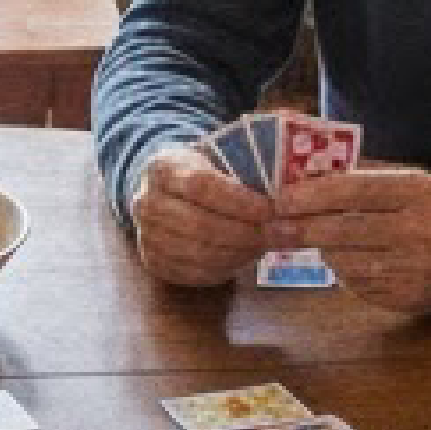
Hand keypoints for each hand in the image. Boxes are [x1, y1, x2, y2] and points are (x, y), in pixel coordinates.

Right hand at [128, 146, 271, 286]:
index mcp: (162, 168)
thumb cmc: (201, 171)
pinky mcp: (152, 261)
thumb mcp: (216, 156)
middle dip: (246, 234)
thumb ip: (242, 169)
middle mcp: (145, 203)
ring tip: (267, 245)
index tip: (270, 209)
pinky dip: (226, 269)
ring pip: (198, 253)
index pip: (201, 186)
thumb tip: (285, 188)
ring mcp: (145, 235)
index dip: (238, 201)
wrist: (164, 191)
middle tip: (282, 234)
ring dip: (240, 253)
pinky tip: (246, 257)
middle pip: (199, 225)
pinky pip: (194, 273)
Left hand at [274, 167, 430, 314]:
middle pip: (346, 230)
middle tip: (273, 227)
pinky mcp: (409, 298)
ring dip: (321, 250)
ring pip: (348, 261)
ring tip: (304, 240)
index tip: (282, 198)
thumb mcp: (407, 181)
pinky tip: (340, 260)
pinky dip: (342, 271)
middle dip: (303, 229)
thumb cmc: (429, 209)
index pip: (356, 190)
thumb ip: (361, 174)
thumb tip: (304, 170)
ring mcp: (417, 269)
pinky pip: (359, 285)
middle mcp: (422, 231)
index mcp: (419, 193)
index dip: (314, 195)